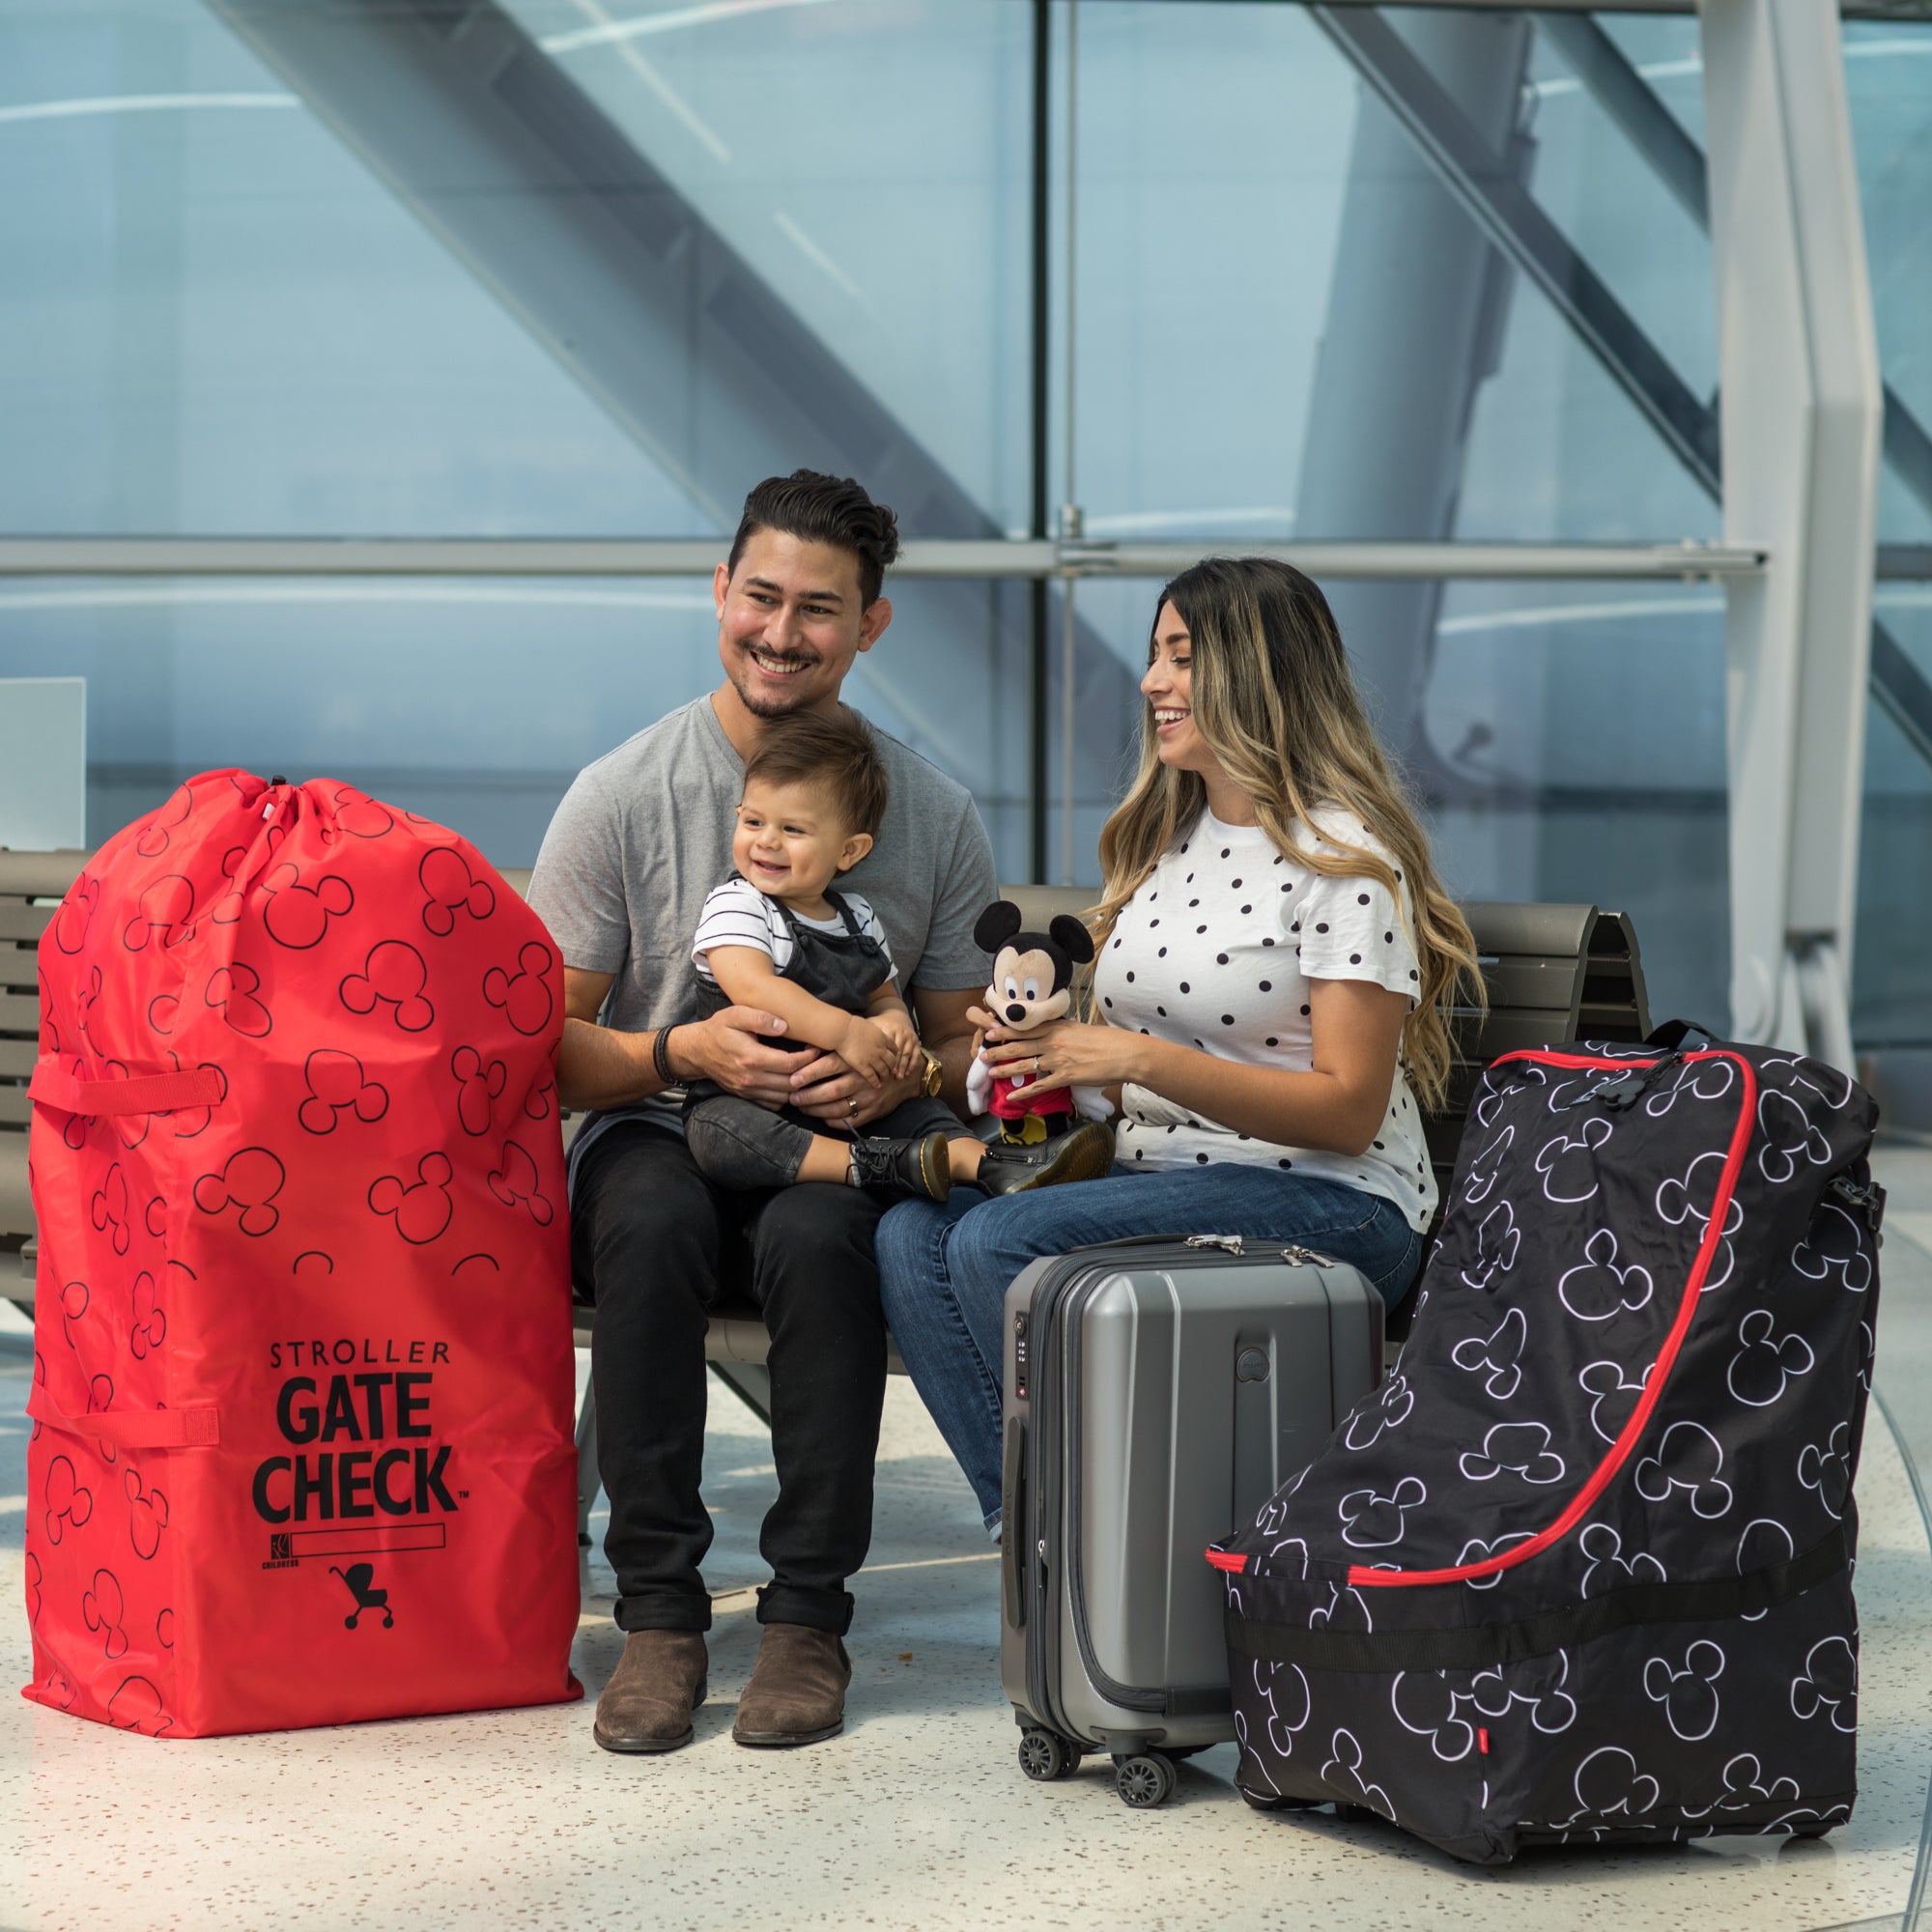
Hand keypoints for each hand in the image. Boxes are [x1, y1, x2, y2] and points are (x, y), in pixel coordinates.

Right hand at [678, 1006, 812, 1108]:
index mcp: (751, 1057)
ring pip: (785, 1097)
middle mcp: (750, 1078)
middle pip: (791, 1083)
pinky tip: (792, 1081)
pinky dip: (786, 1096)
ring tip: (809, 1071)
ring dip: (800, 1087)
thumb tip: (784, 1026)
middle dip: (809, 1073)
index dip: (809, 1057)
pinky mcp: (747, 1097)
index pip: (790, 1064)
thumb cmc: (719, 1029)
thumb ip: (760, 1018)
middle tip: (819, 1060)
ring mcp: (748, 1090)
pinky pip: (774, 1104)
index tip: (817, 1048)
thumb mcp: (735, 1014)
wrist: (697, 1051)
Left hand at [789, 1050, 919, 1128]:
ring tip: (802, 1108)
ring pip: (838, 1108)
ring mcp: (869, 1098)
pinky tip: (821, 1117)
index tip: (793, 1078)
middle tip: (792, 1097)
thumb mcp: (860, 1046)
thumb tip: (806, 1045)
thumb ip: (834, 1045)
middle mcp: (862, 1080)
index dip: (810, 1072)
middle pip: (831, 1090)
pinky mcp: (873, 1112)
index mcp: (857, 1061)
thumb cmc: (874, 1057)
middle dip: (808, 1095)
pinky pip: (850, 1121)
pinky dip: (834, 1122)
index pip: (830, 1066)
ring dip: (817, 1110)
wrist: (907, 1075)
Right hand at [834, 1013, 899, 1085]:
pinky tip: (876, 1085)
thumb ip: (872, 1030)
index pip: (894, 1048)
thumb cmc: (850, 1024)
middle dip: (892, 1067)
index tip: (892, 1057)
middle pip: (892, 1061)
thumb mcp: (867, 1024)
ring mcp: (872, 1059)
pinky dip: (876, 1082)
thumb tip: (870, 1030)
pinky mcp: (863, 1066)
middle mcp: (880, 1049)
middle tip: (891, 1071)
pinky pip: (872, 1077)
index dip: (894, 1054)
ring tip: (884, 1080)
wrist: (842, 1030)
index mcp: (882, 1038)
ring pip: (884, 1071)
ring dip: (885, 1076)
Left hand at [871, 1008, 922, 1079]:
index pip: (888, 1046)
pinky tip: (908, 1073)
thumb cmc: (882, 1024)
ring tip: (899, 1077)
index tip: (881, 1068)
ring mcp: (910, 1037)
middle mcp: (902, 1033)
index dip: (885, 1058)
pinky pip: (916, 1054)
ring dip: (903, 1066)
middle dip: (895, 1065)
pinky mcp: (916, 1041)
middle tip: (891, 1075)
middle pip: (898, 1051)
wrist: (896, 1016)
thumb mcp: (873, 1024)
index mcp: (890, 1029)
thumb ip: (869, 1033)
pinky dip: (912, 1064)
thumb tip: (858, 1040)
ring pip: (907, 1054)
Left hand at [977, 1017, 1144, 1093]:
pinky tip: (1012, 1097)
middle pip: (1019, 1046)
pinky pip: (1040, 1086)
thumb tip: (1050, 1032)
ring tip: (990, 1072)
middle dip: (997, 1050)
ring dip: (1005, 1069)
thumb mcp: (1080, 1029)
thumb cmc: (1105, 1040)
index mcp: (1057, 1027)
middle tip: (981, 1054)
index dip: (1004, 1031)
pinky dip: (1024, 1093)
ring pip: (1024, 1065)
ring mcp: (1058, 1060)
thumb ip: (1062, 1030)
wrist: (1124, 1053)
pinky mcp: (1066, 1077)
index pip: (1024, 1028)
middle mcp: (1054, 1042)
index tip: (989, 1032)